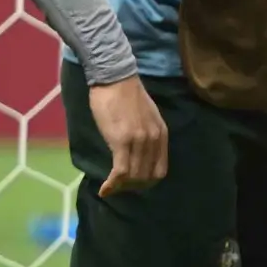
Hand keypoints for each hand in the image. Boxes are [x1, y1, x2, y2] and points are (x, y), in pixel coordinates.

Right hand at [84, 76, 168, 196]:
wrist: (114, 78)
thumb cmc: (126, 95)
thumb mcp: (147, 117)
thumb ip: (147, 135)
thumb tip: (139, 154)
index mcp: (162, 134)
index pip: (160, 170)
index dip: (146, 182)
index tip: (133, 184)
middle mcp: (154, 140)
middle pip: (147, 177)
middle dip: (132, 187)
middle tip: (118, 187)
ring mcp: (139, 141)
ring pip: (134, 177)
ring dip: (121, 187)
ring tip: (110, 187)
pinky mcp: (121, 141)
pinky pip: (121, 171)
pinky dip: (112, 184)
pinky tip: (104, 189)